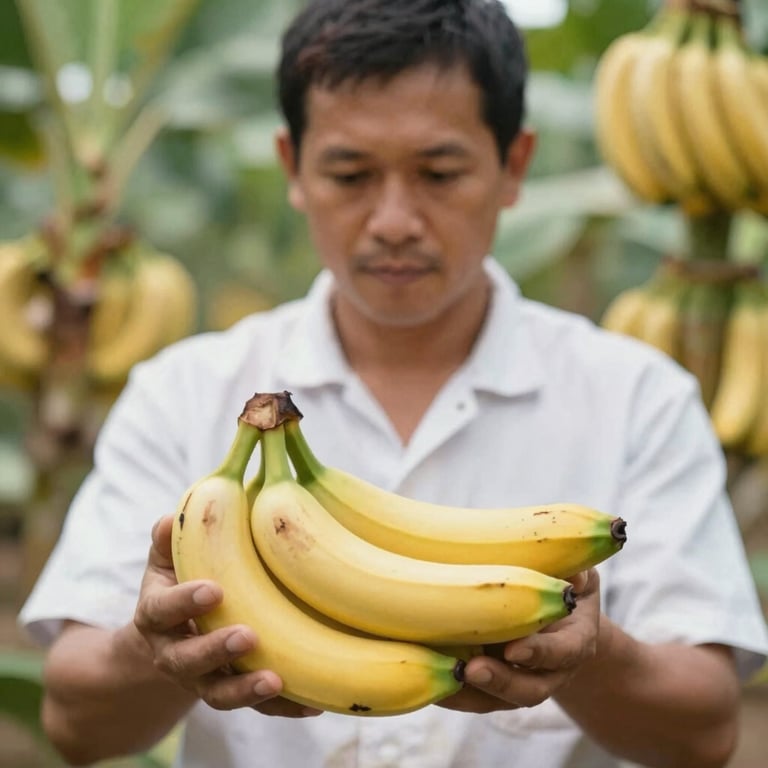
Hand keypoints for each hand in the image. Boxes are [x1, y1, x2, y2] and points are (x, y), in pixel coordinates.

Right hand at [133, 515, 320, 717]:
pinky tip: (314, 701)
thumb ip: (169, 538)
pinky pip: (256, 707)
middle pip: (188, 661)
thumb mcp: (167, 558)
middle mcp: (175, 653)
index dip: (183, 603)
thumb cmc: (179, 581)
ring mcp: (203, 678)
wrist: (172, 636)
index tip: (213, 590)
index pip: (162, 610)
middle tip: (247, 636)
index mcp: (157, 615)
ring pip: (220, 693)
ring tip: (275, 679)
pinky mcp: (232, 691)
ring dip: (246, 690)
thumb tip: (171, 518)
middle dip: (216, 651)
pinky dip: (283, 707)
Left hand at [437, 569, 600, 712]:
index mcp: (575, 640)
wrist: (559, 611)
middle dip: (500, 682)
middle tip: (471, 670)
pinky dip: (449, 689)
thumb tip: (571, 577)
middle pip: (529, 690)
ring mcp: (520, 680)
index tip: (514, 650)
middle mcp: (550, 670)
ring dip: (468, 692)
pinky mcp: (493, 683)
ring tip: (442, 675)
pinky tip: (425, 673)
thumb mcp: (577, 570)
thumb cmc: (564, 578)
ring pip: (496, 700)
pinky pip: (473, 695)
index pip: (564, 653)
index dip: (540, 654)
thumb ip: (576, 572)